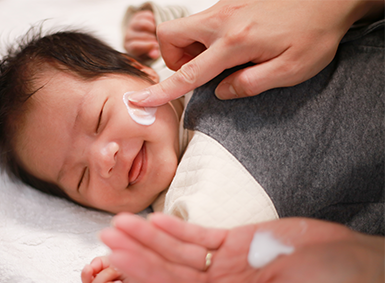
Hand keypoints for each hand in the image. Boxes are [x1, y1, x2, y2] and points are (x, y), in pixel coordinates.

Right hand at [81, 256, 150, 282]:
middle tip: (116, 272)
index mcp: (106, 278)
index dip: (85, 276)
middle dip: (102, 278)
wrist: (154, 265)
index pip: (88, 282)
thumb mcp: (115, 256)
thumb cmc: (138, 261)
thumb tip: (90, 267)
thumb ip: (99, 261)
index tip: (90, 268)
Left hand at [101, 213, 384, 282]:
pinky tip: (155, 219)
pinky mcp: (234, 242)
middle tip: (107, 233)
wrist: (345, 259)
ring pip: (177, 249)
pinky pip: (199, 236)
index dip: (142, 270)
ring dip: (150, 235)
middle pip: (168, 266)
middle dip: (136, 250)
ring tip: (122, 221)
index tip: (116, 253)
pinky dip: (177, 228)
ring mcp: (224, 262)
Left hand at [124, 10, 159, 60]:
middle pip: (142, 35)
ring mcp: (132, 24)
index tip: (157, 46)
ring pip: (144, 24)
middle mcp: (128, 35)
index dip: (147, 46)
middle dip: (153, 38)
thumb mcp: (148, 54)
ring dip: (154, 29)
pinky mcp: (138, 16)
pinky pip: (147, 16)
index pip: (135, 46)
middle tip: (161, 40)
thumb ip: (152, 54)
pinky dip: (154, 20)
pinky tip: (156, 26)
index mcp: (129, 46)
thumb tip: (155, 54)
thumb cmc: (146, 49)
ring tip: (159, 33)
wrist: (144, 38)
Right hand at [128, 0, 377, 105]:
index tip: (139, 100)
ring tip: (223, 58)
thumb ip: (250, 85)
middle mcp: (223, 20)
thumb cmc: (315, 33)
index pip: (188, 72)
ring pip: (184, 27)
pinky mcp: (230, 2)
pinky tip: (234, 44)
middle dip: (173, 57)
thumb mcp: (290, 71)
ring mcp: (224, 7)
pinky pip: (203, 21)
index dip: (162, 91)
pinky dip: (207, 37)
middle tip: (202, 69)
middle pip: (169, 35)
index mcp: (235, 42)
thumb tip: (222, 92)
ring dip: (192, 47)